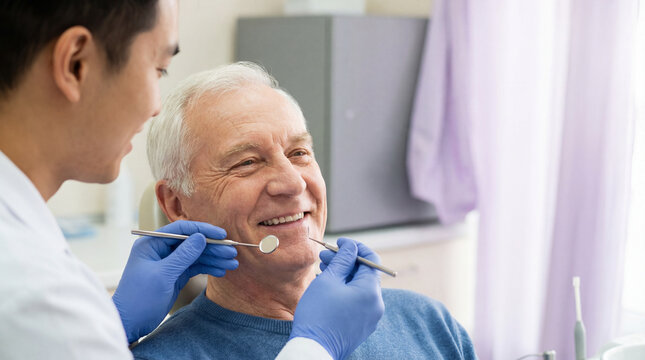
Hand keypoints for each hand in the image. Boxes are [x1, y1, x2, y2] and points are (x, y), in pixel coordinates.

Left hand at [112, 220, 237, 342]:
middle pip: (192, 243)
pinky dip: (208, 268)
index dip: (203, 230)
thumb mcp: (163, 275)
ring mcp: (169, 263)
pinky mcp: (175, 276)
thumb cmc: (139, 298)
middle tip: (232, 252)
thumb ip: (183, 255)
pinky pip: (194, 267)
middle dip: (213, 247)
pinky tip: (221, 271)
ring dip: (214, 258)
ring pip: (196, 256)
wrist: (130, 324)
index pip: (181, 230)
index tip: (222, 235)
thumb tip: (201, 237)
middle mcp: (161, 250)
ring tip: (232, 263)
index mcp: (152, 244)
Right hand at [291, 238, 384, 359]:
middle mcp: (376, 304)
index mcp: (371, 291)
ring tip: (323, 270)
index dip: (355, 247)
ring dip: (343, 276)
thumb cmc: (318, 313)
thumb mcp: (329, 280)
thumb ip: (343, 260)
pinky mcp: (362, 326)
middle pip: (364, 274)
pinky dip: (345, 291)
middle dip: (345, 262)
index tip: (339, 243)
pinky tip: (328, 288)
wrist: (313, 350)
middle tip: (325, 256)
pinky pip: (357, 302)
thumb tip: (351, 247)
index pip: (371, 259)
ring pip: (359, 288)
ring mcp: (370, 317)